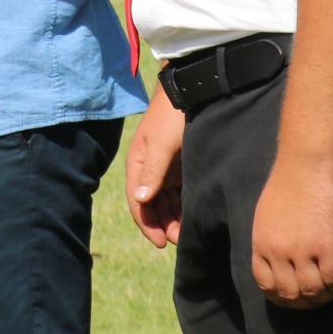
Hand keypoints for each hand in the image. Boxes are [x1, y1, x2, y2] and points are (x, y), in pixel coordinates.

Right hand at [126, 81, 184, 248]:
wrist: (193, 90)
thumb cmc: (173, 117)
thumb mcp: (161, 144)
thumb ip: (152, 172)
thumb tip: (140, 200)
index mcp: (138, 164)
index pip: (137, 202)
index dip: (147, 224)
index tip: (161, 243)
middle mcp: (149, 169)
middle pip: (152, 205)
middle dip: (162, 224)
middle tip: (180, 240)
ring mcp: (166, 168)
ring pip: (166, 201)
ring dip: (173, 218)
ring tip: (189, 233)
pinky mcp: (182, 165)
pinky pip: (180, 192)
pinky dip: (184, 206)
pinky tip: (195, 216)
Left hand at [251, 159, 332, 308]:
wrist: (305, 164)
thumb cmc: (287, 183)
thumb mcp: (265, 215)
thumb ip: (269, 239)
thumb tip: (277, 260)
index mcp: (261, 244)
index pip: (266, 285)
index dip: (280, 297)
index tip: (293, 297)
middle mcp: (278, 252)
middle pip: (290, 294)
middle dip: (304, 304)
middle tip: (317, 299)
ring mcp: (302, 251)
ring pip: (313, 292)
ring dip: (324, 297)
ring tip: (332, 291)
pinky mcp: (328, 246)